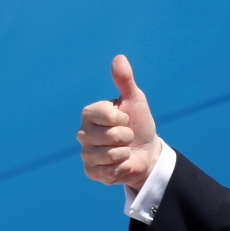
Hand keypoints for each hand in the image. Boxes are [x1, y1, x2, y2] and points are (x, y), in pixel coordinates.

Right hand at [77, 55, 160, 190]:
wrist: (146, 152)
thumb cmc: (139, 123)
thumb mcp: (135, 100)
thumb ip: (125, 80)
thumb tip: (119, 58)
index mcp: (90, 113)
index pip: (108, 115)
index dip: (123, 118)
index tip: (125, 119)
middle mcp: (83, 133)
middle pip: (111, 137)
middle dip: (127, 137)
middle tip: (126, 136)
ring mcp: (86, 154)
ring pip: (111, 155)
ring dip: (126, 153)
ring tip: (124, 150)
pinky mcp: (91, 172)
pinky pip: (111, 172)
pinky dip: (123, 168)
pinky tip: (121, 164)